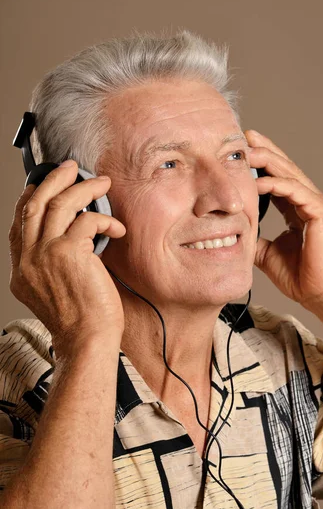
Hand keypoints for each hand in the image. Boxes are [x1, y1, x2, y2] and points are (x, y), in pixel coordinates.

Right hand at [8, 161, 126, 354]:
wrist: (86, 340)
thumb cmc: (78, 319)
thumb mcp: (52, 290)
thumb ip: (50, 263)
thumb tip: (71, 235)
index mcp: (20, 269)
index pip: (19, 221)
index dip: (33, 196)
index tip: (47, 184)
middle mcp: (27, 259)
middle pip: (34, 203)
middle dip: (54, 179)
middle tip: (72, 168)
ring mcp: (45, 254)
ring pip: (60, 204)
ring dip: (84, 188)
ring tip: (102, 183)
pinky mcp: (69, 253)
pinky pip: (87, 220)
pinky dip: (105, 220)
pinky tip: (116, 228)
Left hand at [245, 130, 322, 310]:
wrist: (320, 295)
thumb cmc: (300, 277)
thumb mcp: (266, 253)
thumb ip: (254, 238)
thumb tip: (235, 233)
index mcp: (297, 208)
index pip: (277, 178)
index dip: (260, 163)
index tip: (241, 151)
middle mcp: (308, 202)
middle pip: (284, 168)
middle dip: (264, 151)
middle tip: (244, 137)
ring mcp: (316, 205)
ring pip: (290, 174)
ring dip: (268, 160)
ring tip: (248, 150)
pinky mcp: (321, 213)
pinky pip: (296, 191)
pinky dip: (277, 184)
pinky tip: (259, 181)